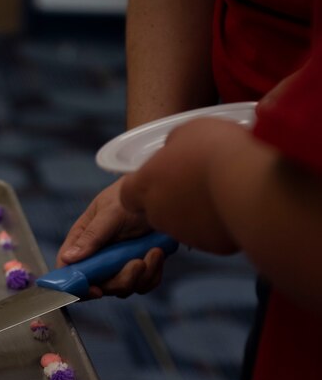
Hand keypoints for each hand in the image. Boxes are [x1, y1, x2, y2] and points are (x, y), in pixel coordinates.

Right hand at [57, 178, 165, 298]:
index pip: (69, 269)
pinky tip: (157, 253)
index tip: (96, 290)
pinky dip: (152, 274)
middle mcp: (97, 255)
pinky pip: (142, 283)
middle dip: (120, 281)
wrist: (160, 194)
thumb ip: (90, 237)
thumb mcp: (109, 214)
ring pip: (122, 287)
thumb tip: (68, 258)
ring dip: (141, 276)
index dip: (77, 285)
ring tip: (153, 252)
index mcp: (82, 240)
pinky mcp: (137, 266)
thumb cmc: (128, 198)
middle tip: (137, 263)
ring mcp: (117, 263)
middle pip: (99, 285)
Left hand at [120, 117, 241, 253]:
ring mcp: (181, 232)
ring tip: (220, 193)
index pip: (129, 193)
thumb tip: (173, 155)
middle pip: (156, 210)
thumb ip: (172, 150)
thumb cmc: (214, 150)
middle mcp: (156, 213)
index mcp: (145, 185)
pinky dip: (217, 225)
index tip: (162, 176)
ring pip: (182, 224)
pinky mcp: (208, 246)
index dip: (143, 186)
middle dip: (172, 200)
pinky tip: (234, 208)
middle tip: (197, 183)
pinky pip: (209, 235)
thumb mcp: (187, 133)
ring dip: (194, 213)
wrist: (250, 183)